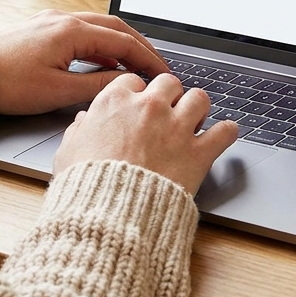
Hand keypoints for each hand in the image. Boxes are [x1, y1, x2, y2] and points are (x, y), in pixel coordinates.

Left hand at [0, 10, 170, 115]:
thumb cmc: (8, 84)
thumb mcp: (58, 91)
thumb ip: (98, 86)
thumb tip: (126, 83)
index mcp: (71, 31)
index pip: (123, 43)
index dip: (148, 59)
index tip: (163, 74)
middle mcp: (64, 20)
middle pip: (116, 28)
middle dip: (140, 46)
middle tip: (158, 66)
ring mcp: (52, 21)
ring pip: (99, 27)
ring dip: (121, 44)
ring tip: (136, 64)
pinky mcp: (42, 28)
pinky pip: (82, 30)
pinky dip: (101, 44)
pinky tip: (103, 61)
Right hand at [52, 74, 240, 193]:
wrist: (109, 214)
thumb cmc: (87, 185)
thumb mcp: (69, 152)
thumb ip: (79, 131)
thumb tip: (84, 122)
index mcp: (116, 102)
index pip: (132, 81)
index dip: (136, 95)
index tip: (137, 106)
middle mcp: (149, 107)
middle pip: (169, 82)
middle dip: (170, 96)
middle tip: (167, 112)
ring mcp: (176, 128)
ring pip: (199, 98)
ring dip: (198, 109)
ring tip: (194, 121)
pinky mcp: (198, 152)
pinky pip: (225, 131)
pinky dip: (226, 133)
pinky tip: (223, 136)